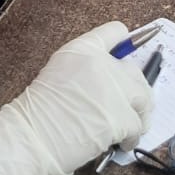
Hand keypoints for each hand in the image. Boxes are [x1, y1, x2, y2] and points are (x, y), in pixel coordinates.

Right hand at [0, 21, 154, 174]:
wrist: (30, 138)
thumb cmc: (37, 113)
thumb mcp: (58, 74)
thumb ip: (84, 71)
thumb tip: (107, 84)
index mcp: (82, 49)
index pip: (115, 31)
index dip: (124, 44)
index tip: (125, 61)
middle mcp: (102, 63)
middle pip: (134, 71)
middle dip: (136, 91)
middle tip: (131, 108)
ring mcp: (114, 89)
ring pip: (144, 98)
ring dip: (140, 114)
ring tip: (131, 129)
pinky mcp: (121, 117)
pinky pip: (137, 126)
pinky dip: (132, 138)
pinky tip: (122, 144)